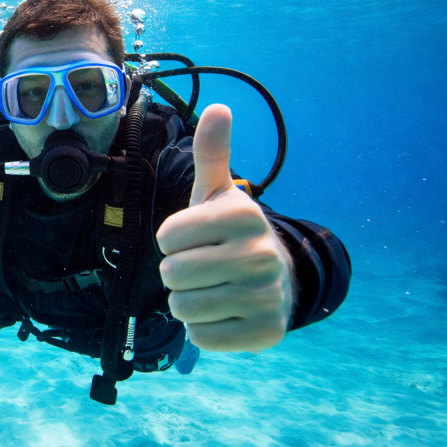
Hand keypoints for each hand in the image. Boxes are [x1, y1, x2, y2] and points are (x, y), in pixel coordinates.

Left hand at [155, 104, 294, 352]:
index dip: (171, 240)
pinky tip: (224, 314)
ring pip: (184, 308)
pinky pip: (202, 338)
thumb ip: (213, 153)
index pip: (167, 237)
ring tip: (212, 290)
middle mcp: (261, 255)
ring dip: (188, 302)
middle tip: (201, 267)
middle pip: (173, 274)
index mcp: (244, 215)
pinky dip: (203, 330)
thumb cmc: (230, 233)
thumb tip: (219, 107)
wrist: (278, 279)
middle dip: (176, 274)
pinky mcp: (266, 333)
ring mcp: (266, 296)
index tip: (193, 238)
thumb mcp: (218, 193)